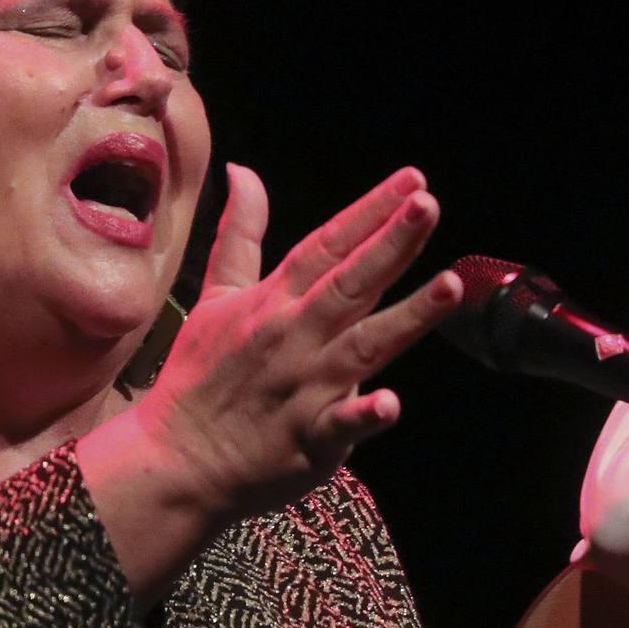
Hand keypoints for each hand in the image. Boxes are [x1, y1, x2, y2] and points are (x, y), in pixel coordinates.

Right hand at [135, 163, 461, 525]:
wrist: (177, 456)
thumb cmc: (200, 374)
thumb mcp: (216, 296)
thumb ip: (239, 234)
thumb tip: (242, 171)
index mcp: (273, 301)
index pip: (325, 246)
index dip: (368, 211)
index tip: (412, 179)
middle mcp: (293, 336)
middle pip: (349, 284)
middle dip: (390, 244)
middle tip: (427, 205)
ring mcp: (303, 388)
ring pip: (362, 346)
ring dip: (407, 317)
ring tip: (451, 285)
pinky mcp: (309, 439)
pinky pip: (340, 425)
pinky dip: (363, 414)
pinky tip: (391, 403)